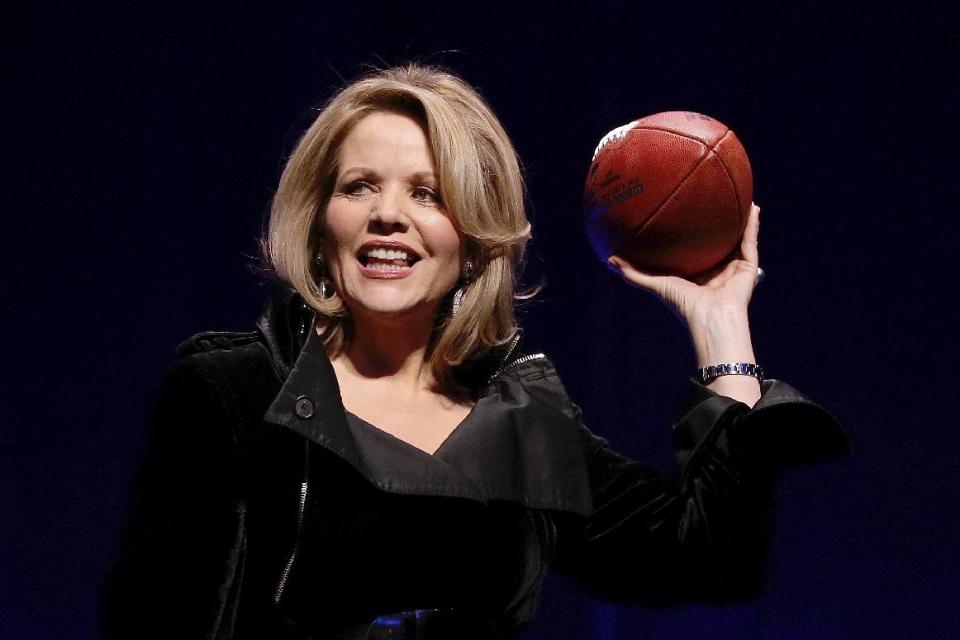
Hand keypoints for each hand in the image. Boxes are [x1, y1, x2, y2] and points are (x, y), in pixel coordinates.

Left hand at [607, 203, 761, 326]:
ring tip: (743, 198)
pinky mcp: (748, 267)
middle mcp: (717, 270)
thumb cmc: (682, 305)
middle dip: (718, 224)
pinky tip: (753, 207)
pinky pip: (750, 240)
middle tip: (715, 201)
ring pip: (739, 238)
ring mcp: (734, 268)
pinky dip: (752, 224)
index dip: (692, 234)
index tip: (687, 214)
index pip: (695, 250)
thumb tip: (609, 258)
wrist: (709, 318)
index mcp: (697, 275)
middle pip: (719, 242)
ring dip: (741, 220)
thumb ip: (633, 273)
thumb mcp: (655, 284)